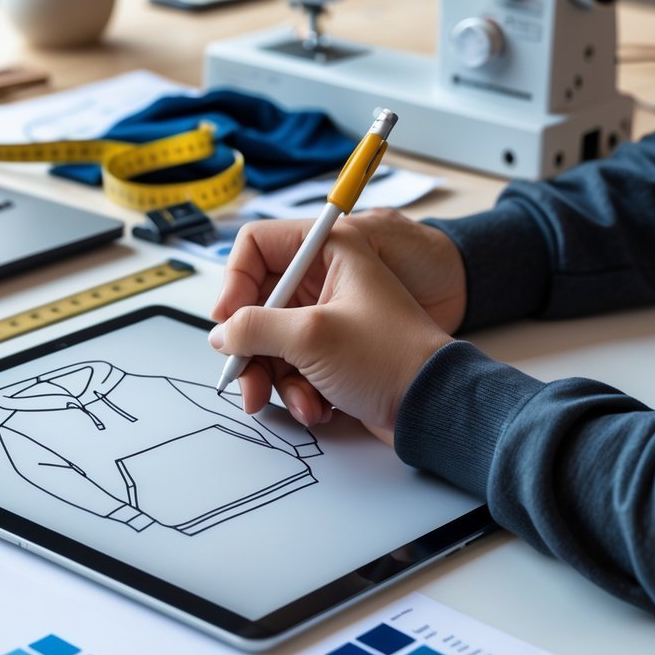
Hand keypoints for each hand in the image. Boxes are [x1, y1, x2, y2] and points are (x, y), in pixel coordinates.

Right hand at [208, 218, 452, 443]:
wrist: (435, 407)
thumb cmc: (389, 357)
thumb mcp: (310, 336)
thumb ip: (252, 328)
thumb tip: (220, 333)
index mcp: (329, 251)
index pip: (257, 246)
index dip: (235, 281)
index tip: (226, 319)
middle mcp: (326, 278)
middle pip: (257, 300)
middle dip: (249, 345)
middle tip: (243, 378)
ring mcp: (327, 317)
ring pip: (269, 339)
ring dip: (274, 377)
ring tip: (297, 403)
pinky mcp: (330, 352)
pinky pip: (290, 365)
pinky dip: (296, 390)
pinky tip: (316, 408)